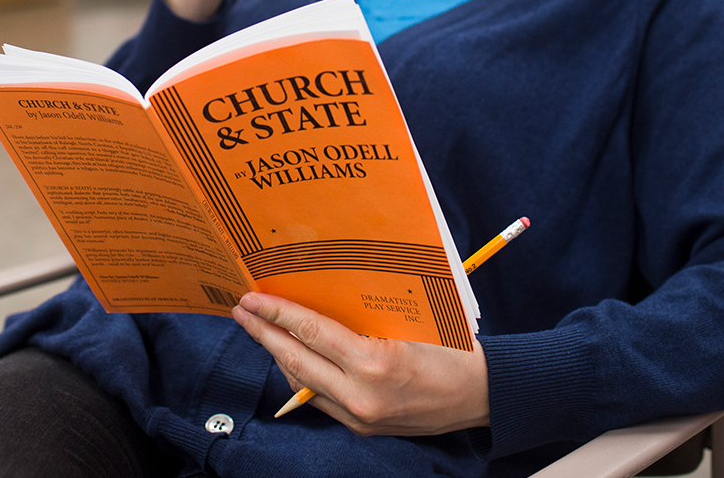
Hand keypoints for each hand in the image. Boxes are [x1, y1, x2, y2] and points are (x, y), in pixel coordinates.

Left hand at [232, 292, 490, 435]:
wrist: (482, 394)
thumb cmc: (452, 348)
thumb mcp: (409, 320)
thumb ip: (363, 316)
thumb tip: (318, 296)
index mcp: (375, 363)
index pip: (311, 332)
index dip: (277, 314)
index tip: (251, 299)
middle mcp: (361, 396)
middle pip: (296, 361)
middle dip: (264, 334)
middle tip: (241, 312)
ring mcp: (360, 417)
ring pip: (302, 384)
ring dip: (279, 355)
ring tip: (262, 329)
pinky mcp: (363, 428)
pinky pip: (319, 399)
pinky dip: (301, 376)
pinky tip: (293, 356)